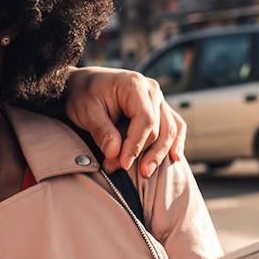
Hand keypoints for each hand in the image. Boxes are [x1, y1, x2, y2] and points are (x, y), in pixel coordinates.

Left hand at [63, 67, 186, 177]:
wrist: (84, 85)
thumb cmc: (83, 95)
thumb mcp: (86, 111)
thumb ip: (101, 131)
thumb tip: (114, 154)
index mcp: (134, 85)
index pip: (146, 120)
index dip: (136, 145)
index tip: (123, 163)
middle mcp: (152, 90)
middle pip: (160, 128)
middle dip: (143, 153)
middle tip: (122, 169)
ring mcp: (158, 99)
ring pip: (171, 129)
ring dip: (160, 153)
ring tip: (145, 173)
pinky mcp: (159, 109)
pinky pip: (175, 126)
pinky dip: (175, 142)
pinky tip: (174, 158)